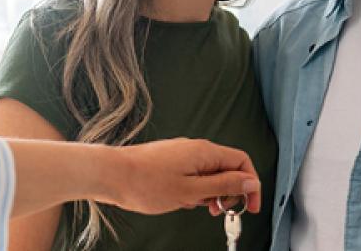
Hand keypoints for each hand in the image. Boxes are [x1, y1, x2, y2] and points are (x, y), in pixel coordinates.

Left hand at [98, 138, 262, 215]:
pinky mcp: (171, 162)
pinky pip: (193, 175)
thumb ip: (223, 186)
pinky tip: (182, 201)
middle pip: (227, 168)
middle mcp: (196, 149)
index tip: (249, 206)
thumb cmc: (144, 183)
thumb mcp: (191, 190)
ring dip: (211, 194)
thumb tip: (249, 181)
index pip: (242, 162)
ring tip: (196, 207)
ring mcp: (182, 155)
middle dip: (229, 192)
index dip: (250, 185)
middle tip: (220, 211)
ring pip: (210, 174)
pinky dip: (195, 190)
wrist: (110, 175)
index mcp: (205, 152)